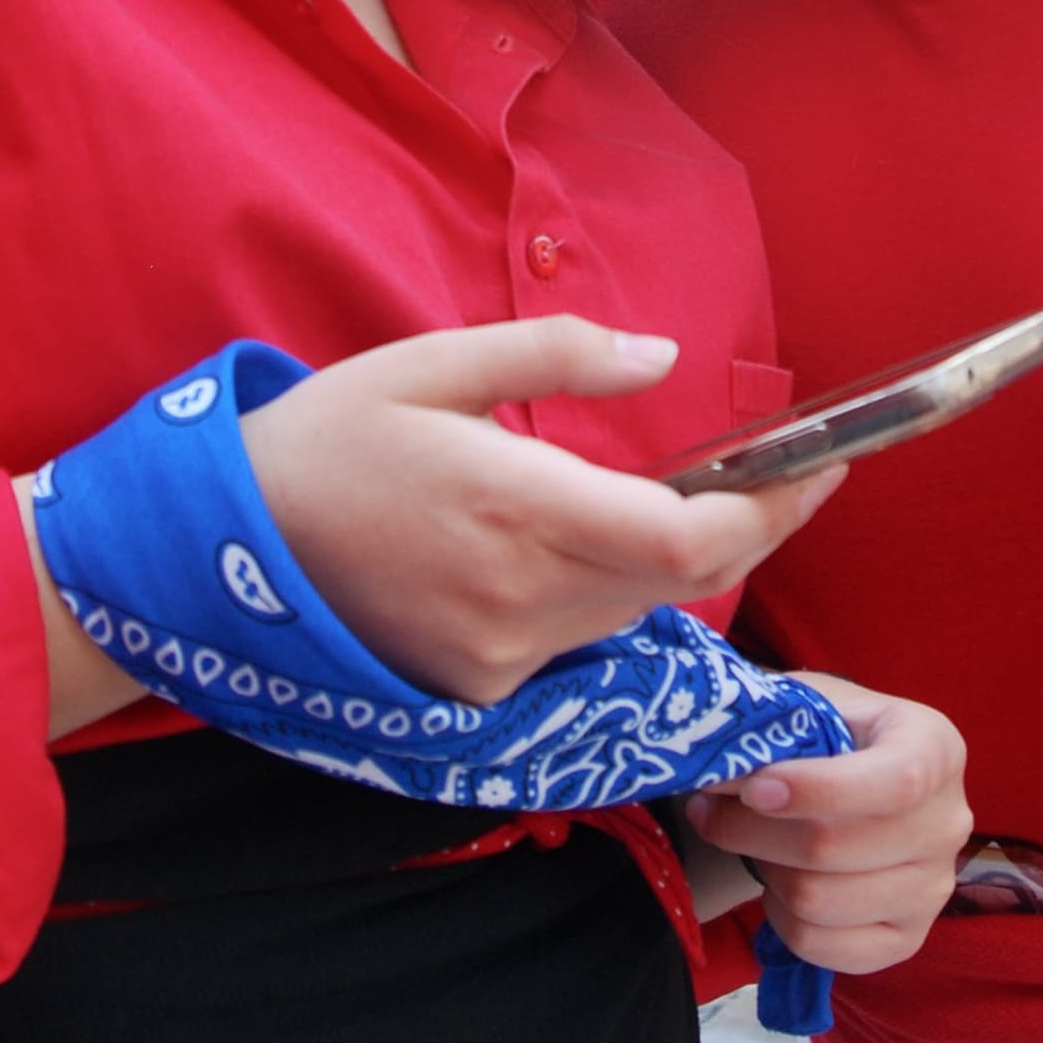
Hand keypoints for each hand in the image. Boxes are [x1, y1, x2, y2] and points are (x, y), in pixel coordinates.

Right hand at [240, 316, 841, 705]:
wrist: (222, 551)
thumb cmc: (329, 438)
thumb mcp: (433, 364)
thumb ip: (558, 355)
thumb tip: (666, 358)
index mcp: (514, 507)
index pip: (685, 541)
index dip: (770, 514)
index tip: (820, 469)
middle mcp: (519, 597)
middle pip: (681, 579)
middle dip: (746, 529)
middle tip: (791, 476)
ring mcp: (501, 655)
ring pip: (636, 609)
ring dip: (677, 560)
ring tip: (701, 499)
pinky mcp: (482, 687)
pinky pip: (580, 637)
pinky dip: (605, 590)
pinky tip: (590, 544)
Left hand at [679, 674, 969, 977]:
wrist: (848, 784)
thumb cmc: (827, 737)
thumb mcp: (806, 708)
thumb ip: (767, 731)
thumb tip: (717, 775)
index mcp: (936, 748)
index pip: (897, 781)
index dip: (820, 789)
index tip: (755, 790)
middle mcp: (948, 823)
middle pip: (834, 847)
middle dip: (752, 830)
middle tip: (710, 809)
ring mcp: (933, 890)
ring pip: (817, 900)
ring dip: (762, 870)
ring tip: (751, 842)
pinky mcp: (906, 940)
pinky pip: (819, 945)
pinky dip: (779, 918)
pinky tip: (778, 882)